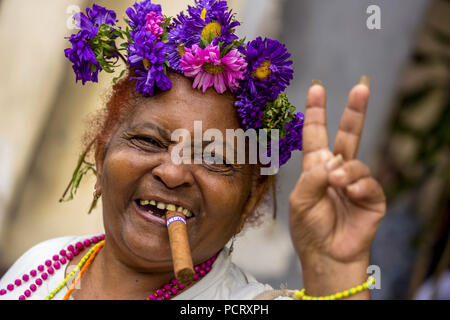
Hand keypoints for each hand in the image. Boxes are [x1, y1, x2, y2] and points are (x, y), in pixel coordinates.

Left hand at [289, 77, 385, 295]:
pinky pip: (368, 183)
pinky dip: (358, 187)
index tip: (317, 88)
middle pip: (348, 134)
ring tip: (336, 183)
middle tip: (361, 86)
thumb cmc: (308, 228)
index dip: (316, 112)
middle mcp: (337, 170)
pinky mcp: (372, 198)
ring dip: (345, 171)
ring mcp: (356, 183)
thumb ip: (313, 176)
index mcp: (316, 167)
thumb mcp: (301, 199)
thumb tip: (334, 160)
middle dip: (354, 111)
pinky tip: (350, 194)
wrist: (326, 256)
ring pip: (356, 162)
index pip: (316, 134)